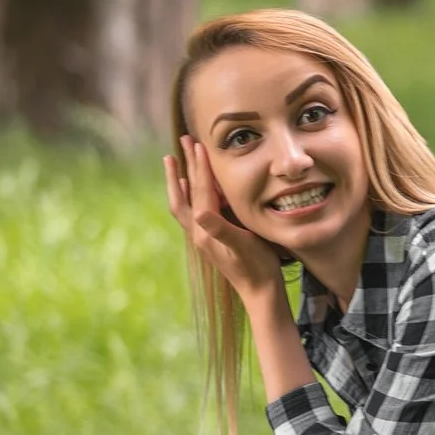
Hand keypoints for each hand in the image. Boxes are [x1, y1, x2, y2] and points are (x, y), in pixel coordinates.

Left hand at [165, 136, 284, 303]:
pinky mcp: (211, 239)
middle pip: (186, 193)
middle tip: (183, 141)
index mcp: (205, 230)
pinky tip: (193, 192)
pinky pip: (193, 212)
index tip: (198, 143)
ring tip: (175, 162)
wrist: (260, 293)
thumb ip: (220, 229)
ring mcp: (204, 236)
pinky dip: (190, 196)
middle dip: (184, 166)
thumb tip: (199, 213)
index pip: (201, 191)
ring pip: (185, 203)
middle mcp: (199, 232)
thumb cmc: (257, 268)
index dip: (199, 167)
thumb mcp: (243, 246)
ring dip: (180, 180)